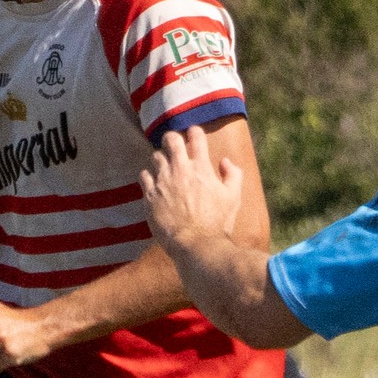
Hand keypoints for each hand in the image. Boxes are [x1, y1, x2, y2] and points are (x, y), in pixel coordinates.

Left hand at [139, 127, 244, 254]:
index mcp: (202, 167)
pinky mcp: (150, 196)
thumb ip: (233, 175)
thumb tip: (224, 161)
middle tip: (174, 144)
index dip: (195, 132)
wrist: (196, 245)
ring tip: (165, 167)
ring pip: (156, 156)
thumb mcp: (233, 198)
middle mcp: (180, 169)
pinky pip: (143, 176)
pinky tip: (154, 183)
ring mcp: (163, 181)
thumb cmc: (217, 224)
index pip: (196, 136)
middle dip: (172, 138)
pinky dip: (149, 176)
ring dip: (161, 159)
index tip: (194, 135)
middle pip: (171, 139)